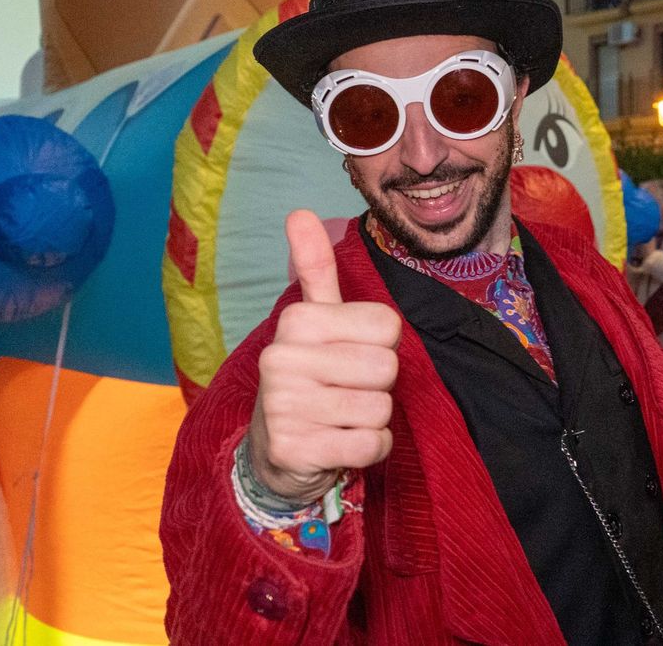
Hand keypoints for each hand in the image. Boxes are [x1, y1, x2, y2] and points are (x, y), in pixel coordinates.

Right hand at [248, 210, 402, 504]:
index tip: (351, 354)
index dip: (381, 344)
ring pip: (380, 408)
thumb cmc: (310, 377)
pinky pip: (370, 446)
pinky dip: (368, 449)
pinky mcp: (293, 451)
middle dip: (378, 384)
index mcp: (297, 321)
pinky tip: (340, 444)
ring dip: (372, 419)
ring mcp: (283, 408)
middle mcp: (281, 360)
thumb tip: (300, 212)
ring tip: (340, 417)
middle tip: (346, 390)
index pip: (388, 325)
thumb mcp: (314, 320)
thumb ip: (315, 268)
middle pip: (387, 367)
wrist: (275, 451)